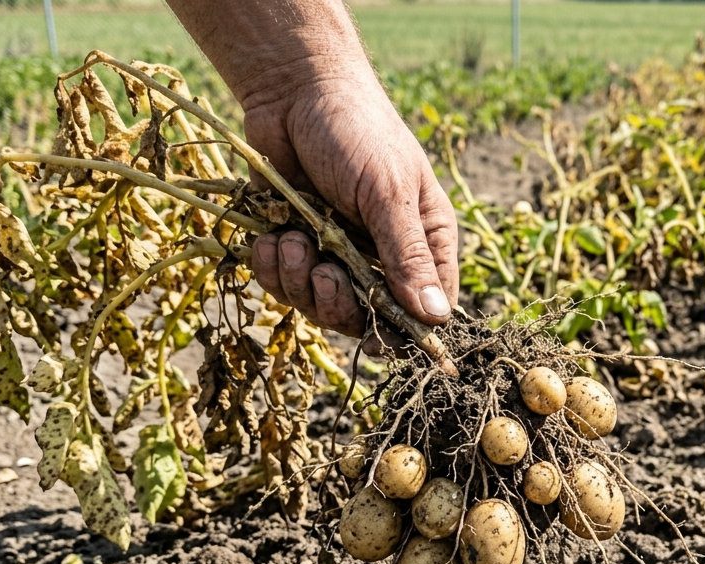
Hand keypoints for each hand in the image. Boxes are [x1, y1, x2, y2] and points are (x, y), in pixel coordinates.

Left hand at [244, 64, 457, 337]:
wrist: (292, 90)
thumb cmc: (356, 131)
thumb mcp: (387, 192)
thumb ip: (408, 255)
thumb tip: (435, 317)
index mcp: (423, 241)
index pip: (427, 310)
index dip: (404, 331)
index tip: (374, 332)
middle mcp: (382, 254)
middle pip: (368, 319)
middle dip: (338, 304)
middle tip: (323, 272)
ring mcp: (337, 252)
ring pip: (320, 306)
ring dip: (299, 282)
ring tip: (292, 239)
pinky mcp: (296, 245)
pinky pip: (284, 285)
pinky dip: (273, 269)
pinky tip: (270, 239)